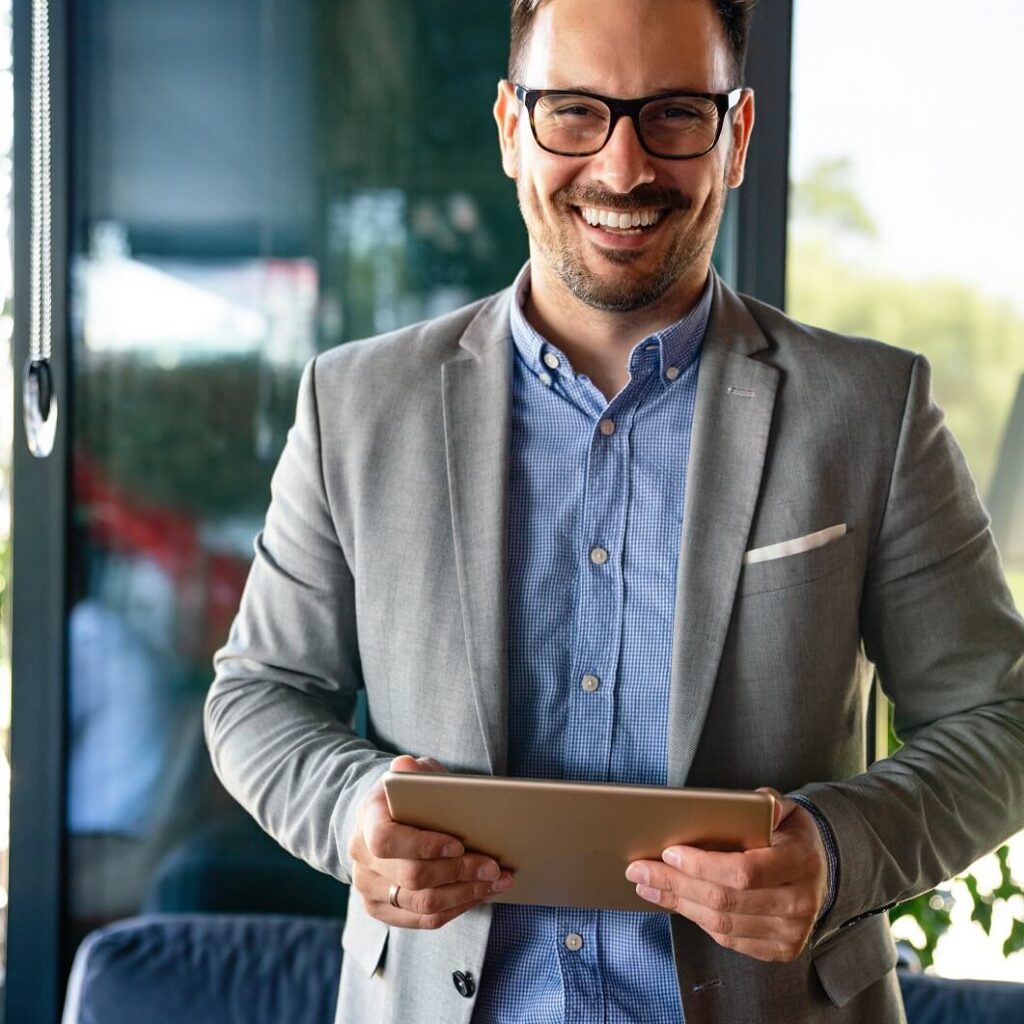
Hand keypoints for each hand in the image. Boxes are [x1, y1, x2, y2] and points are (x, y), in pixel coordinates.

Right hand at [348, 755, 514, 928]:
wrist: (385, 821)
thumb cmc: (407, 797)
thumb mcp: (412, 776)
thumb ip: (412, 772)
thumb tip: (405, 766)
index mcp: (366, 822)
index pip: (386, 840)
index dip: (423, 846)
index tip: (458, 842)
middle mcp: (361, 860)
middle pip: (412, 877)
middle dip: (459, 872)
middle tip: (494, 866)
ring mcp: (369, 890)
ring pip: (422, 904)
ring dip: (466, 894)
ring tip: (497, 882)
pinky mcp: (383, 911)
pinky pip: (423, 920)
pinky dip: (457, 909)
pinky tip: (480, 894)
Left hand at [625, 788, 827, 961]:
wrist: (820, 870)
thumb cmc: (790, 835)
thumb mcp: (785, 810)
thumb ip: (767, 803)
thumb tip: (751, 803)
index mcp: (801, 862)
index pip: (744, 871)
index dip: (703, 865)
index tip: (669, 852)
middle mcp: (800, 903)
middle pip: (726, 901)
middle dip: (675, 884)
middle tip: (639, 869)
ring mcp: (791, 933)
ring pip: (722, 924)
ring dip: (678, 904)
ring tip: (647, 885)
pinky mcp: (780, 950)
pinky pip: (729, 940)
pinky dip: (696, 919)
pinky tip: (674, 901)